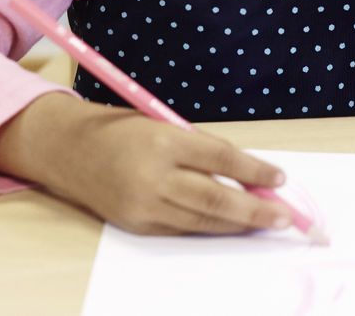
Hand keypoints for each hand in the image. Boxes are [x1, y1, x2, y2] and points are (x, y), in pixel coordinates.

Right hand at [0, 92, 294, 235]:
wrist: (70, 151)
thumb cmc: (123, 130)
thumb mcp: (163, 125)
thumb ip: (201, 148)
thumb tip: (246, 174)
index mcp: (164, 141)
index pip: (221, 159)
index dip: (254, 170)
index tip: (280, 178)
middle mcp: (154, 177)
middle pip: (216, 199)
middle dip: (256, 210)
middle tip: (285, 217)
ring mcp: (145, 206)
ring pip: (203, 220)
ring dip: (238, 223)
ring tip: (266, 222)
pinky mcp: (138, 225)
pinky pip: (183, 228)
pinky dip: (209, 227)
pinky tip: (230, 225)